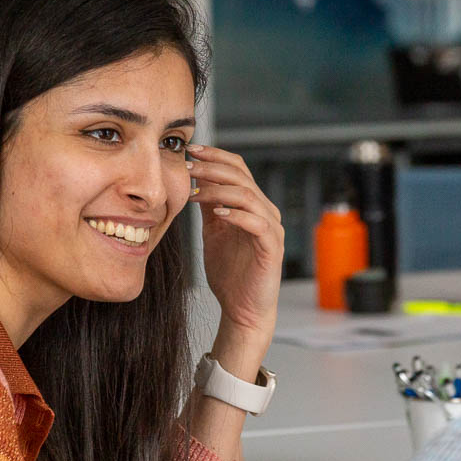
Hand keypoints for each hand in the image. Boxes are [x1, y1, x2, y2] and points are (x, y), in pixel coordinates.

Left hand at [187, 144, 283, 343]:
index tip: (190, 151)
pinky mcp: (271, 247)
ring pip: (248, 196)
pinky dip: (237, 214)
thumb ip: (209, 206)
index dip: (215, 156)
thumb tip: (196, 179)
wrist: (242, 309)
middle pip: (242, 177)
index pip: (237, 168)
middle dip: (213, 168)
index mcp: (252, 204)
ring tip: (195, 192)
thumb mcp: (213, 232)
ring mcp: (271, 228)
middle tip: (189, 166)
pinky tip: (218, 213)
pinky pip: (257, 223)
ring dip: (219, 190)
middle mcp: (265, 211)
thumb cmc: (230, 272)